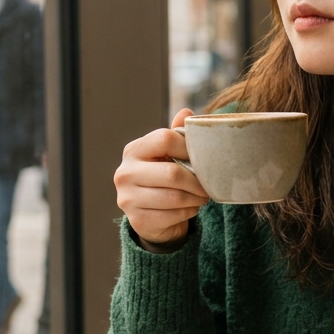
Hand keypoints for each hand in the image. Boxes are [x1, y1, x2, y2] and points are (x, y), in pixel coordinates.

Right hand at [114, 109, 207, 251]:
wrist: (150, 216)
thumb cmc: (162, 178)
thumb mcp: (168, 155)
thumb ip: (176, 135)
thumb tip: (186, 113)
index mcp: (133, 151)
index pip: (165, 139)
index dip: (189, 148)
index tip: (201, 158)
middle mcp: (124, 173)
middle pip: (172, 173)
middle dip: (197, 181)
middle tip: (208, 185)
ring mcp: (127, 199)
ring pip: (175, 197)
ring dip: (195, 198)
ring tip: (202, 196)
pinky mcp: (137, 221)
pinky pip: (173, 215)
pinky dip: (188, 212)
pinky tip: (190, 208)